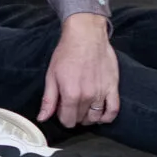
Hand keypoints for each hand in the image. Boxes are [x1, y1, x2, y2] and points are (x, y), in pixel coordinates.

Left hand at [40, 11, 119, 127]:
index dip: (63, 117)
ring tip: (84, 109)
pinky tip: (100, 114)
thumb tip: (42, 117)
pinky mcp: (113, 87)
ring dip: (89, 117)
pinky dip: (107, 117)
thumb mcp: (51, 75)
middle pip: (81, 119)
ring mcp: (102, 92)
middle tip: (71, 104)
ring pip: (96, 117)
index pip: (68, 120)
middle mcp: (87, 96)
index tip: (62, 109)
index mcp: (71, 94)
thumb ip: (48, 99)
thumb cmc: (67, 52)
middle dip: (74, 115)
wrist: (86, 36)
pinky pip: (113, 110)